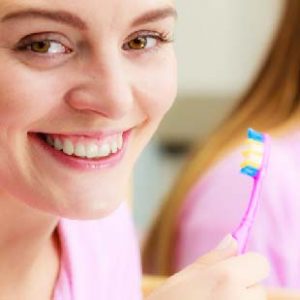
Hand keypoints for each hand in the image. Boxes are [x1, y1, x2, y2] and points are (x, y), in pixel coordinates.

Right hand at [146, 235, 269, 299]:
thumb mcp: (186, 276)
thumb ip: (213, 258)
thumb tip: (233, 239)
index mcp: (226, 278)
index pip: (260, 263)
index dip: (249, 263)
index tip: (235, 265)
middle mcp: (240, 299)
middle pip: (259, 286)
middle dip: (244, 284)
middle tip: (218, 289)